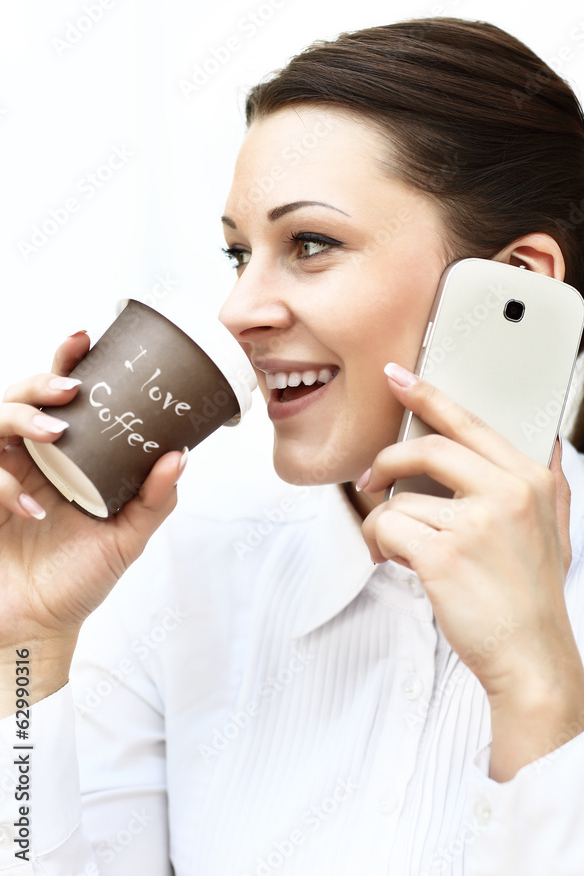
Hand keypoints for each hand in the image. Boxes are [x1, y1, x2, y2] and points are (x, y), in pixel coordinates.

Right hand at [0, 331, 184, 652]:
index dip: (65, 363)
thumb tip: (181, 455)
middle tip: (71, 387)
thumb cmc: (78, 579)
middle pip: (19, 397)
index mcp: (63, 456)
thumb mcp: (125, 538)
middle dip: (41, 382)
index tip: (84, 339)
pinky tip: (30, 509)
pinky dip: (4, 485)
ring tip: (53, 432)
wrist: (37, 630)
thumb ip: (153, 500)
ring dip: (20, 418)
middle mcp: (26, 459)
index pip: (58, 398)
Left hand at [358, 363, 583, 777]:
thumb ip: (546, 480)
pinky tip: (394, 561)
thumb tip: (543, 435)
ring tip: (399, 550)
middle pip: (426, 448)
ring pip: (400, 498)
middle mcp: (507, 494)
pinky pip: (387, 527)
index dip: (428, 395)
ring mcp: (475, 524)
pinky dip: (379, 544)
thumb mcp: (555, 528)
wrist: (532, 658)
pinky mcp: (444, 555)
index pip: (470, 422)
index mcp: (531, 480)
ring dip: (385, 524)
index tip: (398, 377)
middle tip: (371, 479)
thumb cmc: (533, 594)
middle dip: (387, 461)